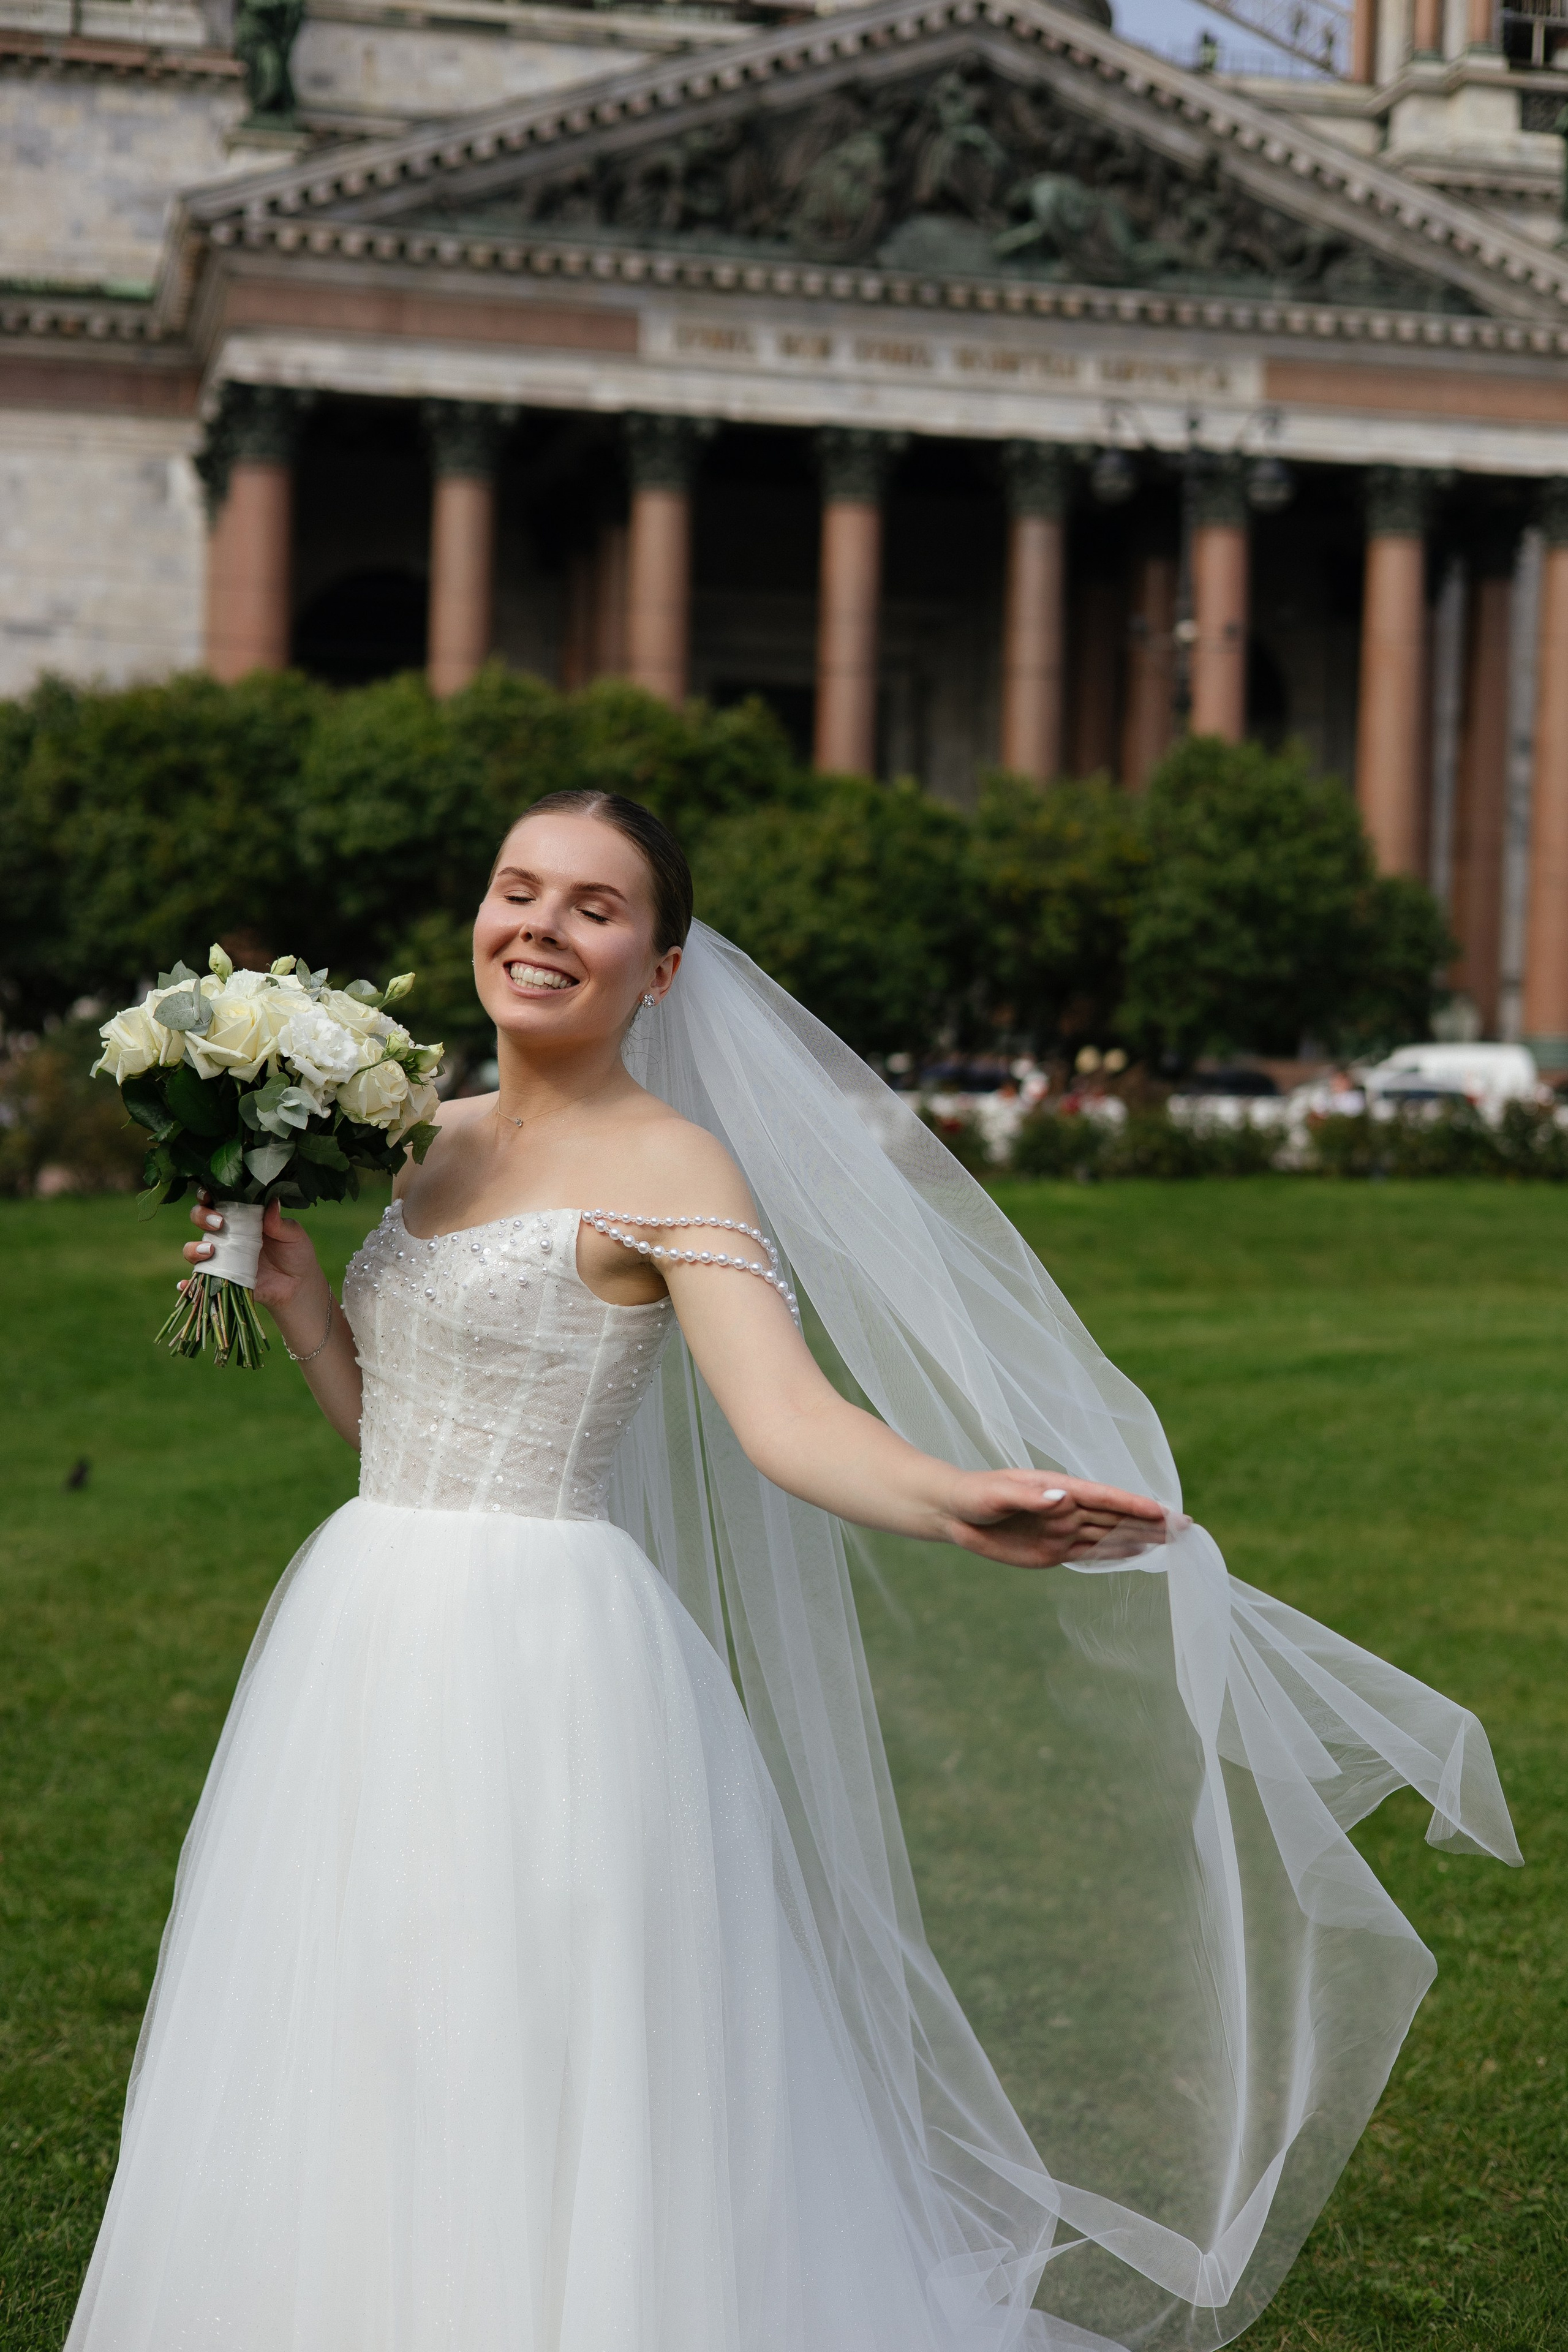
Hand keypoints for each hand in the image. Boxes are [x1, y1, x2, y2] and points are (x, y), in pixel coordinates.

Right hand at [180, 1192, 324, 1316]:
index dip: (206, 1195)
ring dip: (194, 1248)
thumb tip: (272, 1202)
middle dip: (201, 1216)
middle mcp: (225, 1235)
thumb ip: (280, 1222)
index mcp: (241, 1217)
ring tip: (212, 1250)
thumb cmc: (295, 1253)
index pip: (217, 1200)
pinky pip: (198, 1282)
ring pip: (192, 1249)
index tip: (209, 1195)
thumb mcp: (293, 1235)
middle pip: (198, 1219)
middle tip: (219, 1223)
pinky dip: (187, 1285)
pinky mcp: (221, 1280)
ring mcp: (221, 1258)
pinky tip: (185, 1285)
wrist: (299, 1285)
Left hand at [940, 1469, 1171, 1569]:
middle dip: (1149, 1521)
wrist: (952, 1512)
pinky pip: (1090, 1553)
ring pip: (1109, 1535)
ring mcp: (1062, 1530)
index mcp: (1057, 1489)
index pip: (1103, 1498)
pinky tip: (1138, 1552)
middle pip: (1115, 1516)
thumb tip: (1063, 1497)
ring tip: (1172, 1540)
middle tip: (1184, 1527)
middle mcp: (1066, 1508)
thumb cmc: (973, 1495)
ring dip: (1139, 1537)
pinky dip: (1115, 1553)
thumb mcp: (996, 1494)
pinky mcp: (1053, 1551)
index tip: (1162, 1512)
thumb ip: (1030, 1497)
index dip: (1133, 1505)